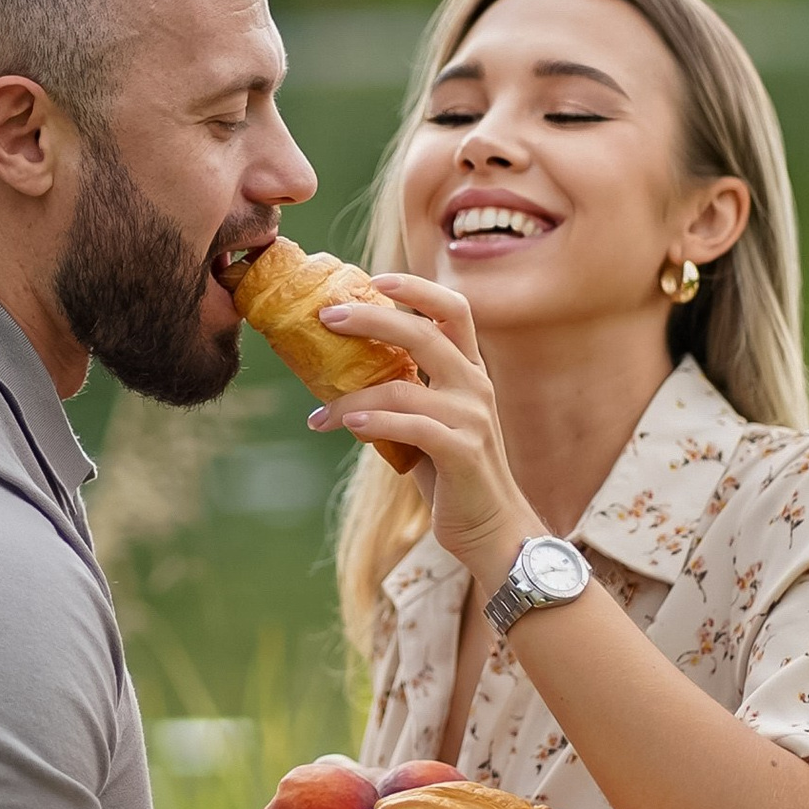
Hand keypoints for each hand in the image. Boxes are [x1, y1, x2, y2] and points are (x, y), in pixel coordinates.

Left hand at [308, 271, 534, 581]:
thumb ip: (404, 392)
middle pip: (424, 333)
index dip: (415, 289)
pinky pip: (409, 426)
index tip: (374, 279)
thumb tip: (338, 372)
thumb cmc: (451, 473)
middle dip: (372, 318)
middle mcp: (475, 386)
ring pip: (402, 388)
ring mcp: (472, 418)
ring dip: (349, 396)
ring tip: (317, 415)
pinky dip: (371, 421)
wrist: (491, 529)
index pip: (453, 310)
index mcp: (469, 371)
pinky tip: (343, 423)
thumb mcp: (430, 422)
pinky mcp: (462, 452)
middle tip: (327, 316)